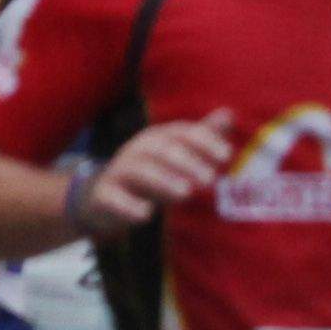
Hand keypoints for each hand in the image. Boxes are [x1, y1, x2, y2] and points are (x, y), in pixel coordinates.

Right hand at [70, 112, 237, 233]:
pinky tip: (146, 214)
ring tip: (186, 193)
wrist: (101, 198)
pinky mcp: (103, 195)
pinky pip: (113, 197)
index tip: (227, 156)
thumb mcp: (174, 156)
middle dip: (188, 162)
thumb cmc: (149, 175)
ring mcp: (119, 171)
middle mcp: (138, 150)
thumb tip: (229, 115)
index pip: (183, 133)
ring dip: (163, 180)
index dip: (205, 141)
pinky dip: (128, 205)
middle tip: (211, 179)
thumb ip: (201, 137)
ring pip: (140, 171)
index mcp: (158, 138)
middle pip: (163, 150)